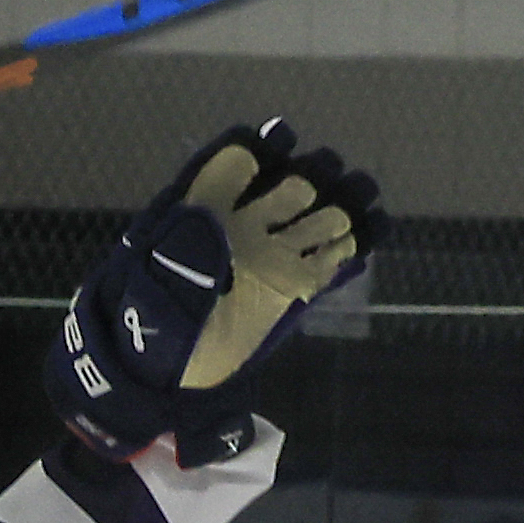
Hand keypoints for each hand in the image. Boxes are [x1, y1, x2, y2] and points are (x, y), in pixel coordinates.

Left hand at [47, 119, 385, 459]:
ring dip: (338, 209)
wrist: (166, 377)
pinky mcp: (290, 291)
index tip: (275, 145)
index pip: (235, 167)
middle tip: (320, 184)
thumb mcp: (154, 288)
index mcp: (204, 215)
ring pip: (314, 221)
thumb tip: (210, 218)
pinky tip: (372, 228)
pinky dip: (348, 248)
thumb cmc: (151, 329)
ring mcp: (270, 258)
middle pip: (287, 188)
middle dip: (310, 178)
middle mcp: (243, 227)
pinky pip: (326, 263)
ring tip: (356, 203)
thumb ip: (181, 254)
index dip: (256, 151)